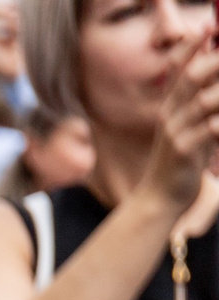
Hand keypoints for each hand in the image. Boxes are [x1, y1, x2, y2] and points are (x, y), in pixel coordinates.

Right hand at [143, 20, 218, 209]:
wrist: (159, 198)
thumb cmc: (179, 161)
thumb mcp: (184, 128)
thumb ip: (195, 103)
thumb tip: (209, 79)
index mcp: (169, 108)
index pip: (177, 71)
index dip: (189, 48)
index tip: (205, 28)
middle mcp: (169, 116)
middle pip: (191, 79)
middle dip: (213, 61)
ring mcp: (175, 133)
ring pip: (204, 101)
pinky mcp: (184, 151)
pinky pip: (211, 129)